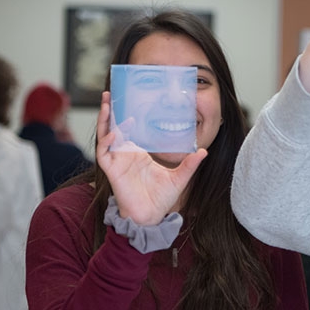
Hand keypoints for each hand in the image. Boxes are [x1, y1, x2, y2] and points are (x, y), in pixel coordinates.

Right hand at [96, 91, 206, 224]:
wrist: (150, 217)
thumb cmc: (161, 199)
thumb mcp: (180, 177)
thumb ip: (190, 163)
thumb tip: (204, 151)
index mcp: (138, 153)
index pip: (129, 129)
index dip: (126, 114)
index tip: (130, 98)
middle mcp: (125, 154)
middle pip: (113, 127)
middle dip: (110, 110)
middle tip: (110, 92)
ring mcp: (117, 161)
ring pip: (105, 136)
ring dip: (105, 120)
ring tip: (106, 103)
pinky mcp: (112, 171)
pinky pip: (105, 153)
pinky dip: (108, 141)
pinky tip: (115, 131)